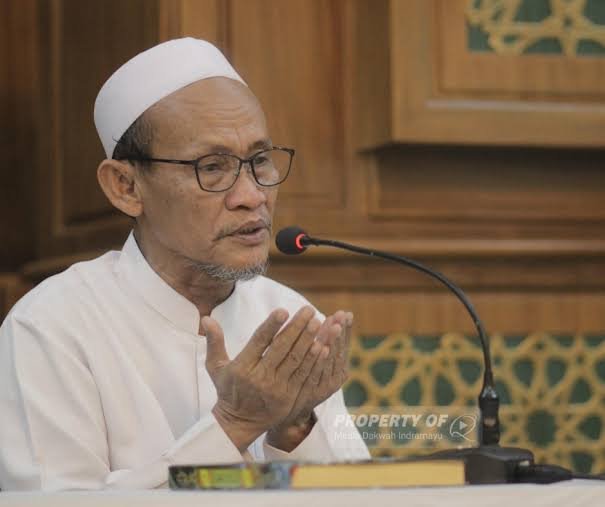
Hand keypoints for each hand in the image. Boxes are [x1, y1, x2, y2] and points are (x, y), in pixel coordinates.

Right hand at [202, 306, 336, 451]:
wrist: (239, 423)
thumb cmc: (227, 390)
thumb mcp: (215, 367)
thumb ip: (214, 342)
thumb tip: (206, 318)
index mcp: (242, 367)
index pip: (259, 342)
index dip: (271, 326)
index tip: (283, 310)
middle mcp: (260, 378)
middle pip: (282, 348)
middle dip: (297, 327)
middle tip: (309, 310)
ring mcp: (276, 388)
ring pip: (296, 360)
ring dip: (309, 339)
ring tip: (318, 322)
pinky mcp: (290, 397)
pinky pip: (304, 375)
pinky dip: (314, 360)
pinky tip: (323, 346)